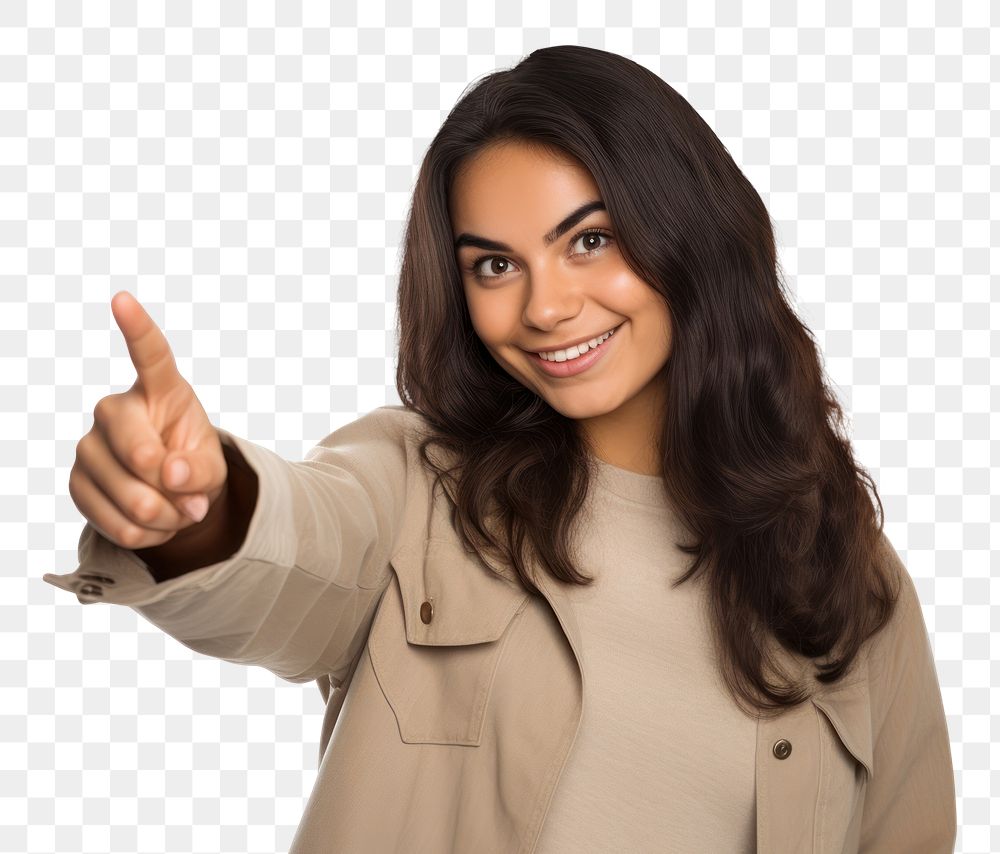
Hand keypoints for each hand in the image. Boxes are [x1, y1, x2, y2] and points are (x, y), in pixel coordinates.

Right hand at [68, 291, 227, 549]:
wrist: (170, 495)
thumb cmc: (193, 463)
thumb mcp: (212, 465)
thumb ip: (202, 469)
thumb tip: (170, 473)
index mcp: (158, 390)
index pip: (149, 355)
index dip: (137, 328)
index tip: (123, 299)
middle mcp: (114, 411)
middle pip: (140, 453)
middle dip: (173, 487)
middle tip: (193, 498)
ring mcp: (89, 447)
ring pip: (131, 498)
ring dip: (168, 518)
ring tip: (178, 509)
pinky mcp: (77, 483)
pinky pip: (121, 527)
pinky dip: (151, 536)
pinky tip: (156, 523)